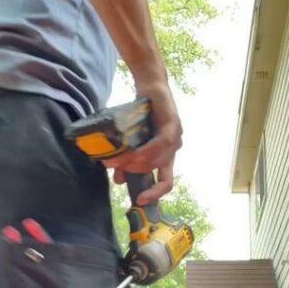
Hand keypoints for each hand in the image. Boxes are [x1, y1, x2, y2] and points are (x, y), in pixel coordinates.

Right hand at [106, 82, 181, 203]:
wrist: (149, 86)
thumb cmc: (140, 113)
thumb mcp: (131, 139)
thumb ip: (128, 160)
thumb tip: (118, 180)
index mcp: (165, 156)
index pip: (166, 181)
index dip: (154, 194)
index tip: (140, 201)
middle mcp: (173, 149)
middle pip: (155, 171)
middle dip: (132, 171)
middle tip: (113, 166)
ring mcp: (176, 138)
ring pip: (156, 160)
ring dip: (135, 162)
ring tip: (116, 159)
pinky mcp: (173, 126)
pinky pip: (160, 144)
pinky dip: (144, 151)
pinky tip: (132, 152)